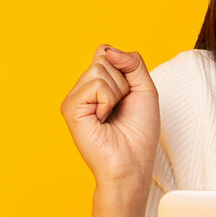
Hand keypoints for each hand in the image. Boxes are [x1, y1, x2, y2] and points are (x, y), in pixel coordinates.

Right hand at [58, 45, 160, 190]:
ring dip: (116, 93)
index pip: (106, 52)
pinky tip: (102, 119)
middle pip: (104, 58)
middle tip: (120, 110)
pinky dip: (108, 100)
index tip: (129, 95)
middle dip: (123, 83)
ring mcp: (75, 98)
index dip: (124, 68)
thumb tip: (108, 51)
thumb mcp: (145, 89)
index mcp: (97, 85)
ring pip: (100, 69)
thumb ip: (133, 62)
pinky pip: (96, 85)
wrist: (132, 165)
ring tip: (111, 115)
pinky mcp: (70, 108)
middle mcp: (83, 90)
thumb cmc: (139, 134)